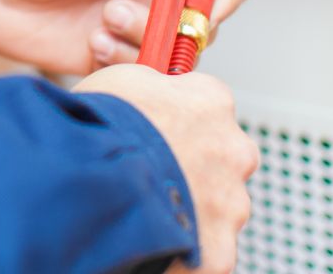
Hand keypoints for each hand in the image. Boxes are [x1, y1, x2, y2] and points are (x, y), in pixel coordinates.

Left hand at [0, 0, 253, 75]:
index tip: (196, 2)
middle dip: (171, 26)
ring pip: (176, 54)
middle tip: (121, 11)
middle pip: (204, 22)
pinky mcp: (120, 57)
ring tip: (100, 23)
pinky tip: (90, 43)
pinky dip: (121, 64)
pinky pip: (144, 76)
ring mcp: (142, 25)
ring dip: (140, 44)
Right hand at [75, 64, 257, 272]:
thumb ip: (150, 84)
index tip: (159, 129)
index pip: (209, 105)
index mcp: (212, 101)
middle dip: (193, 168)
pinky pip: (206, 252)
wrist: (98, 182)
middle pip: (220, 160)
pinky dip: (184, 252)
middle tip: (151, 176)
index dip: (180, 119)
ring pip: (217, 208)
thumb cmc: (104, 127)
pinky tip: (154, 246)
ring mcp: (231, 203)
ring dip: (189, 210)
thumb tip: (152, 89)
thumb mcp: (122, 79)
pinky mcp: (219, 250)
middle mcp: (234, 150)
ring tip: (145, 213)